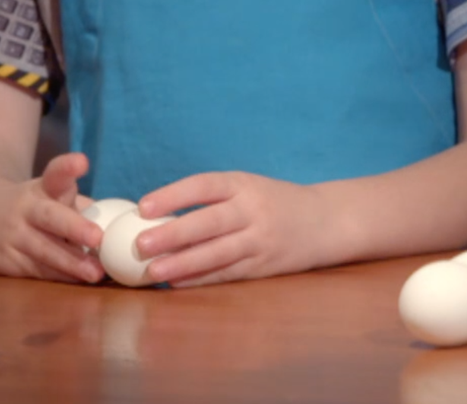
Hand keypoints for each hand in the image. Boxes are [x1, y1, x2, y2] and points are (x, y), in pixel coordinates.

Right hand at [0, 152, 103, 283]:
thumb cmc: (33, 206)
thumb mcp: (52, 194)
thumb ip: (84, 205)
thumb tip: (128, 221)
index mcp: (43, 188)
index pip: (55, 173)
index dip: (68, 167)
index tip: (81, 162)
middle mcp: (26, 208)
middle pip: (50, 216)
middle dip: (74, 227)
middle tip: (98, 238)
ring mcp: (12, 234)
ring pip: (43, 250)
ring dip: (70, 264)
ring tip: (95, 273)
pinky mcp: (2, 259)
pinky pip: (34, 270)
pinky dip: (57, 276)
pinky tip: (76, 280)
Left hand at [133, 171, 331, 286]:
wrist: (326, 221)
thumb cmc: (273, 203)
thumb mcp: (247, 188)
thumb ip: (210, 200)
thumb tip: (152, 219)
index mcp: (245, 185)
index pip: (205, 185)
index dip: (173, 195)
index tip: (143, 207)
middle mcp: (254, 210)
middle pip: (210, 221)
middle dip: (174, 234)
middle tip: (141, 244)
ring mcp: (261, 240)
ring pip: (218, 253)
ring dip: (183, 263)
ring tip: (153, 271)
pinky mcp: (265, 265)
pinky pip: (228, 273)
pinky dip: (201, 279)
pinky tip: (176, 282)